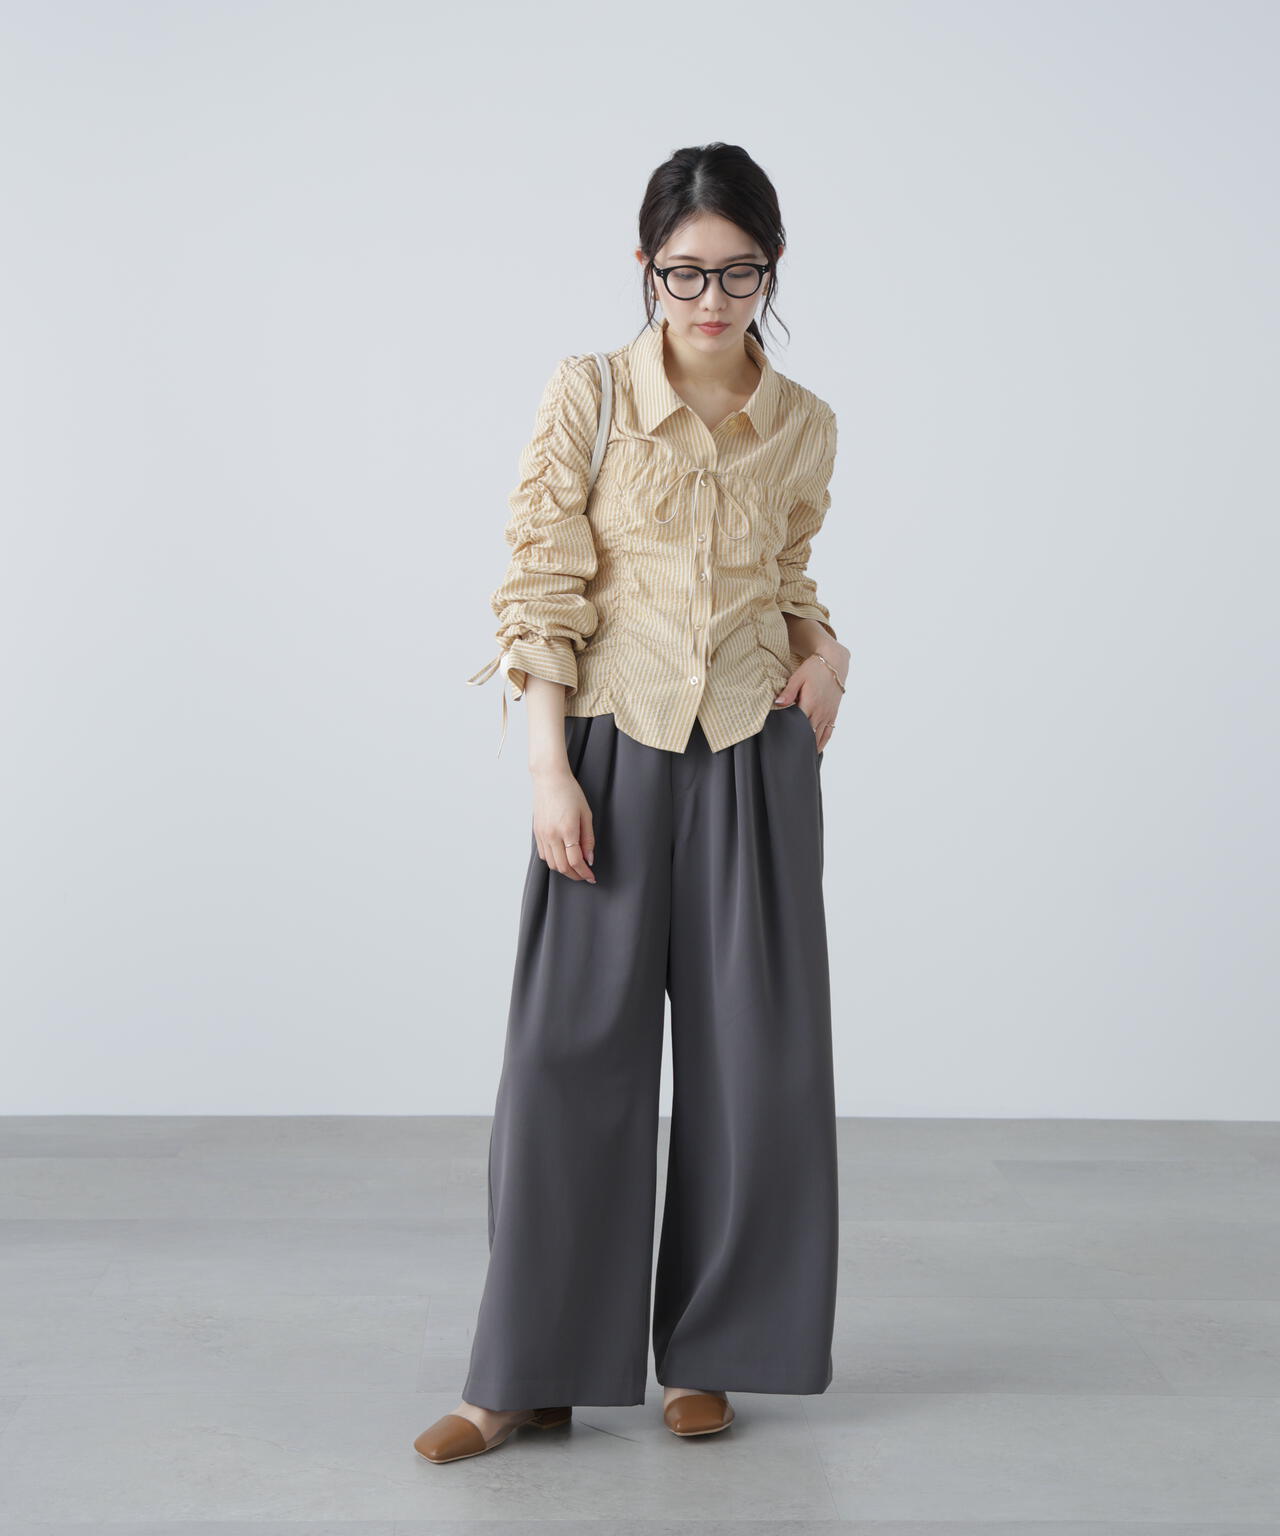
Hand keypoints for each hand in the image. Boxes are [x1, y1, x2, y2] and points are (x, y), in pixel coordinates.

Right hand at [531, 766, 596, 882]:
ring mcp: (542, 835)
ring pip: (552, 864)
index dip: (584, 873)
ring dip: (564, 870)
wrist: (549, 778)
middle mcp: (552, 835)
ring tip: (575, 868)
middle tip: (585, 876)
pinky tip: (562, 857)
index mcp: (567, 830)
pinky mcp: (537, 833)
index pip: (575, 861)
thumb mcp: (586, 814)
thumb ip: (588, 839)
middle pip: (562, 867)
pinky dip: (554, 861)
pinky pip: (544, 855)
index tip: (591, 877)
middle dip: (575, 875)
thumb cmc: (570, 792)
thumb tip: (589, 859)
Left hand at [773, 648, 846, 753]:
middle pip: (808, 733)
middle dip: (798, 744)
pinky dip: (822, 743)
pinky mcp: (833, 714)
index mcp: (810, 703)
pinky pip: (828, 733)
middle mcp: (820, 711)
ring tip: (799, 757)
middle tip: (786, 756)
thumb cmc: (814, 669)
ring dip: (809, 746)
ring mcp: (828, 714)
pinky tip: (815, 750)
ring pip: (818, 736)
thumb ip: (789, 692)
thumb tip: (778, 703)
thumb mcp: (798, 677)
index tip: (780, 744)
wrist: (834, 663)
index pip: (798, 724)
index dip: (790, 735)